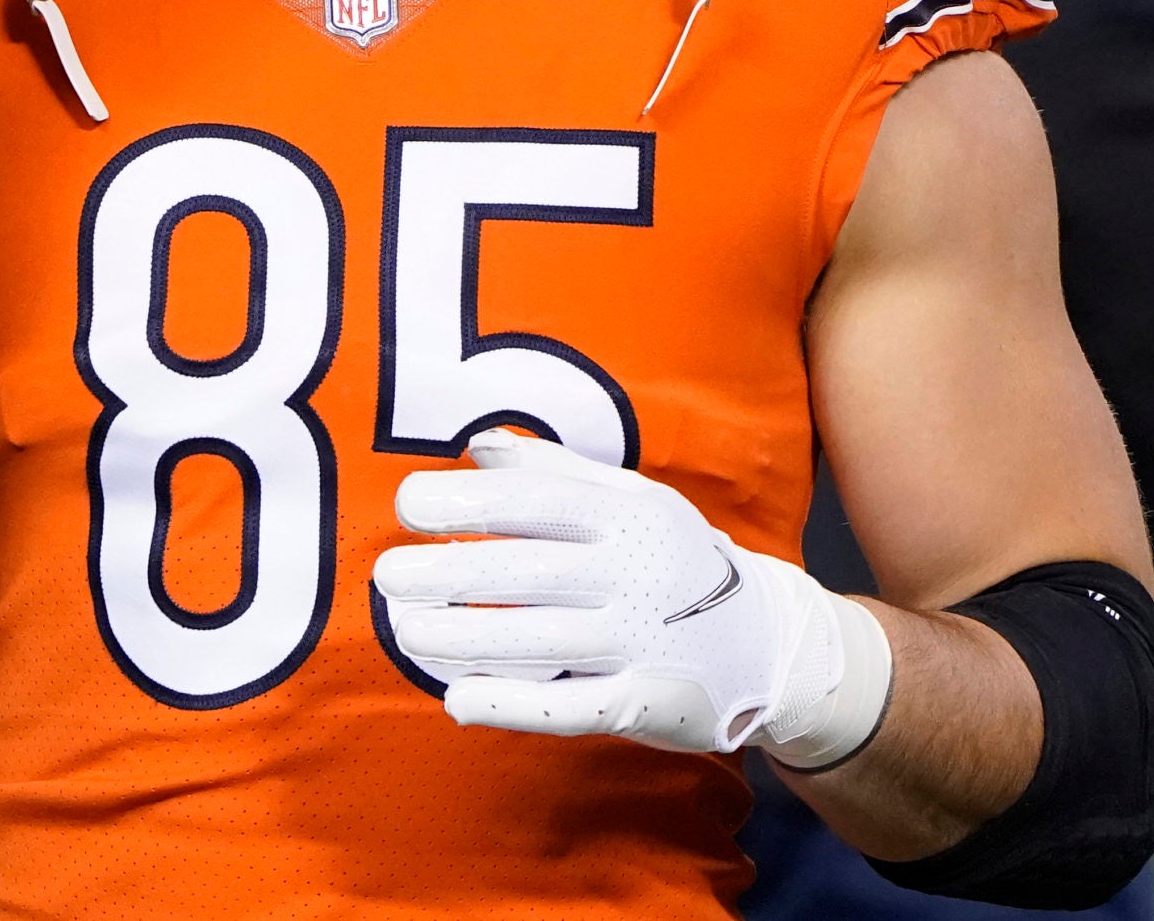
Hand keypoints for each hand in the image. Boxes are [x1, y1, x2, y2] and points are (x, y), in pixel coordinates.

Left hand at [372, 429, 891, 765]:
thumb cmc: (675, 560)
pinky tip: (458, 701)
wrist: (768, 641)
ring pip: (541, 639)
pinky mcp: (646, 701)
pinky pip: (572, 706)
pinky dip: (514, 705)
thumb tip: (478, 446)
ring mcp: (641, 641)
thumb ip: (555, 472)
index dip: (469, 501)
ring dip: (465, 637)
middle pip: (529, 569)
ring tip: (406, 631)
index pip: (538, 501)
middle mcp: (634, 573)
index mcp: (626, 514)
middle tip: (386, 575)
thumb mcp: (631, 500)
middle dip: (451, 571)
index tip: (407, 504)